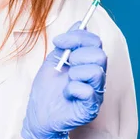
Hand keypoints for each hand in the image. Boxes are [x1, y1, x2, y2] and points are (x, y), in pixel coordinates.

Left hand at [21, 22, 106, 138]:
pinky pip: (89, 92)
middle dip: (79, 55)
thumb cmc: (46, 90)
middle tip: (66, 65)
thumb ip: (67, 43)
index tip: (58, 41)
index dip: (78, 37)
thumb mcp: (53, 61)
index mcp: (88, 63)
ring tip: (66, 81)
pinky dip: (74, 89)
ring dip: (76, 73)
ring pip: (97, 71)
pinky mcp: (91, 108)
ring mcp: (96, 93)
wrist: (38, 115)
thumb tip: (79, 23)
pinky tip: (67, 94)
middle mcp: (96, 77)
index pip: (95, 42)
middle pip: (101, 55)